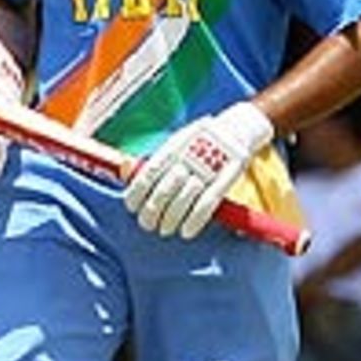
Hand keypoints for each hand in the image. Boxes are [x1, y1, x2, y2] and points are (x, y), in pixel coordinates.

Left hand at [124, 101, 273, 239]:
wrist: (237, 129)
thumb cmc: (199, 142)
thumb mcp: (175, 144)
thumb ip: (153, 161)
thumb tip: (123, 171)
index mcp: (172, 148)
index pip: (148, 173)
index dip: (137, 193)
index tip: (132, 207)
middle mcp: (187, 157)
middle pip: (163, 190)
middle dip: (152, 211)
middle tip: (147, 224)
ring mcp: (207, 168)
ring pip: (183, 199)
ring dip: (171, 219)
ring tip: (165, 230)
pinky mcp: (226, 178)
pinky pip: (208, 203)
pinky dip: (195, 220)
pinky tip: (186, 231)